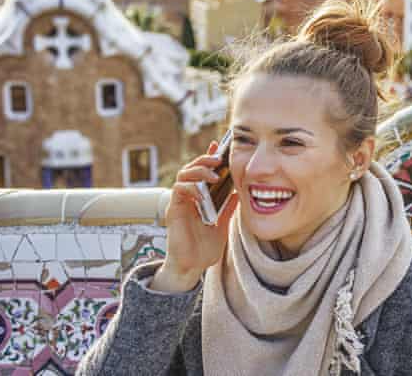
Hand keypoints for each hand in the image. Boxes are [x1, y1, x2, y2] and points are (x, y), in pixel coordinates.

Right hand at [152, 141, 238, 292]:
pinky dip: (191, 188)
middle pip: (192, 168)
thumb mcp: (223, 225)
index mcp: (200, 197)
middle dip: (205, 159)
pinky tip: (202, 193)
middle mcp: (188, 197)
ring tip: (213, 175)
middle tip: (219, 159)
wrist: (192, 267)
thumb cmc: (205, 248)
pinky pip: (178, 191)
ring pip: (183, 175)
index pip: (203, 172)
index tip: (220, 145)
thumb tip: (238, 192)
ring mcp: (180, 202)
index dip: (209, 156)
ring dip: (199, 171)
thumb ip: (228, 208)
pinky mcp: (173, 210)